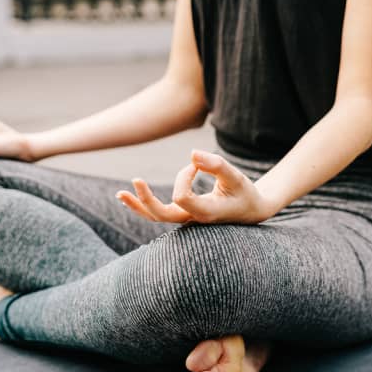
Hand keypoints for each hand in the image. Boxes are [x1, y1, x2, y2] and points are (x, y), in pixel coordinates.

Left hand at [115, 149, 278, 224]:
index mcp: (207, 212)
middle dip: (146, 199)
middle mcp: (193, 219)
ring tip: (119, 194)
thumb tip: (192, 153)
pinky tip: (127, 196)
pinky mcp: (183, 214)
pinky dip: (143, 205)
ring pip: (156, 217)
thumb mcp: (236, 176)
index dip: (184, 176)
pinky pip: (159, 213)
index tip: (197, 164)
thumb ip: (216, 165)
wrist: (251, 211)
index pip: (182, 197)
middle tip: (136, 179)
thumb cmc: (245, 192)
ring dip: (138, 205)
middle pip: (162, 215)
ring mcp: (187, 218)